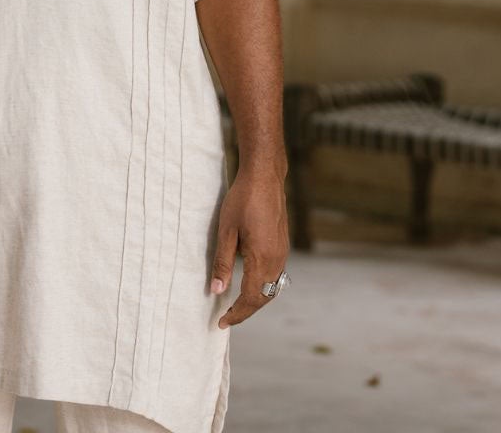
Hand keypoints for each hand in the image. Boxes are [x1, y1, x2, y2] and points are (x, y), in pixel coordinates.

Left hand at [205, 171, 289, 327]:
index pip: (251, 298)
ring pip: (272, 288)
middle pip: (264, 297)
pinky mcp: (282, 245)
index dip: (237, 314)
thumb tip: (217, 291)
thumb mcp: (226, 232)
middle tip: (227, 319)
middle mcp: (277, 259)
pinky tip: (249, 285)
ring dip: (255, 300)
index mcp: (262, 258)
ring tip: (236, 306)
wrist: (264, 177)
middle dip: (246, 311)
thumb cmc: (242, 200)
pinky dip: (263, 287)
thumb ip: (223, 263)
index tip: (222, 323)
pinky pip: (275, 275)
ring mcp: (282, 252)